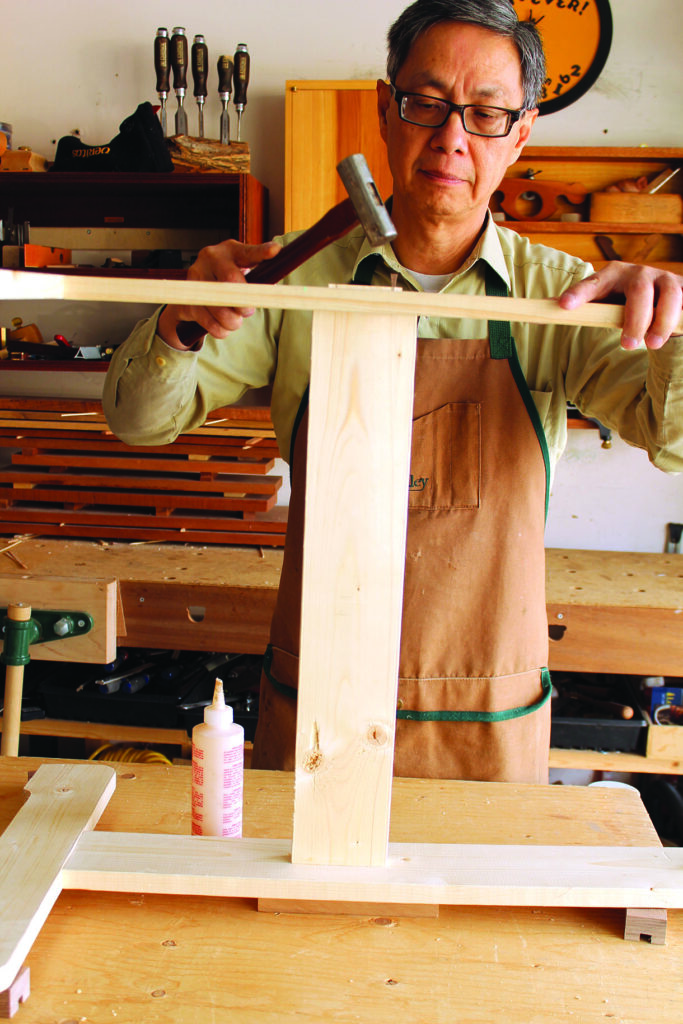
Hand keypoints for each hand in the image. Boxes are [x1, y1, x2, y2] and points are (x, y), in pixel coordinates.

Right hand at [158, 239, 281, 348]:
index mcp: (230, 250)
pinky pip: (208, 320)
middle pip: (232, 282)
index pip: (248, 252)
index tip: (275, 251)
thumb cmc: (227, 279)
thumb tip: (272, 291)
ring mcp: (195, 275)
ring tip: (235, 322)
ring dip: (232, 322)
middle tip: (247, 312)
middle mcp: (210, 257)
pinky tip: (223, 328)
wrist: (196, 289)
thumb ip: (259, 279)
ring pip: (219, 306)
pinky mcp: (187, 296)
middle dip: (244, 305)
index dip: (262, 252)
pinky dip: (220, 330)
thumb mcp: (243, 272)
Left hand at [558, 261, 682, 349]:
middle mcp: (640, 273)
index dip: (579, 293)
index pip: (592, 283)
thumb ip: (586, 309)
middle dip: (634, 318)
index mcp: (612, 275)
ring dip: (661, 321)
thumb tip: (551, 309)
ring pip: (670, 294)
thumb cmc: (625, 306)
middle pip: (638, 290)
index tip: (563, 306)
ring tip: (652, 344)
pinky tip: (678, 329)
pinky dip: (682, 315)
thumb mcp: (606, 307)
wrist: (660, 302)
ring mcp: (666, 279)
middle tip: (627, 346)